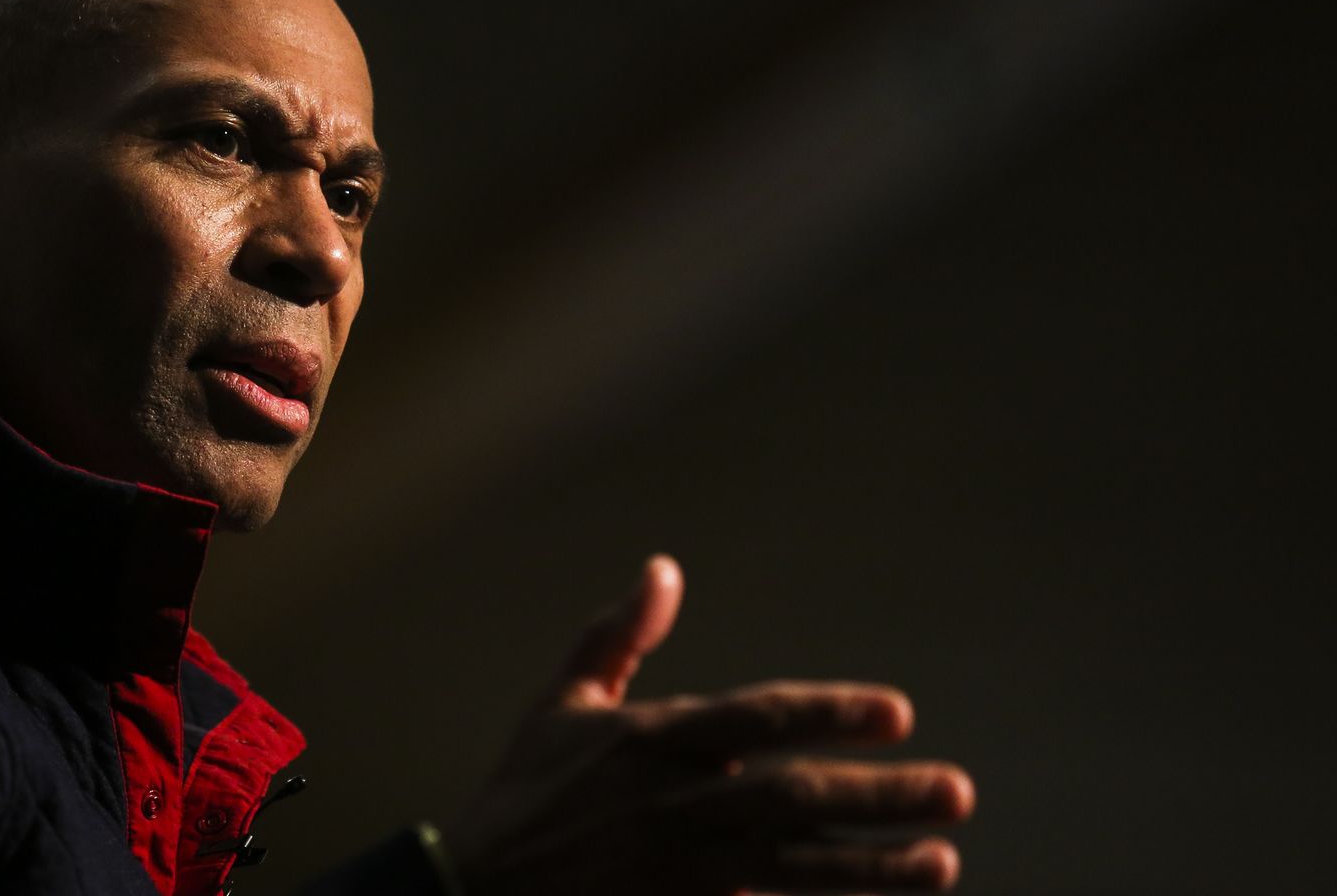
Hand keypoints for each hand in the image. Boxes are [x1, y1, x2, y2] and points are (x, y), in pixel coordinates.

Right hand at [441, 555, 973, 894]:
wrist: (474, 892)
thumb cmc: (525, 794)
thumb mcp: (563, 704)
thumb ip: (619, 636)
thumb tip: (665, 569)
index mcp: (653, 740)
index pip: (758, 718)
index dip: (830, 713)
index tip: (897, 712)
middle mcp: (676, 803)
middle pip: (794, 796)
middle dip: (878, 795)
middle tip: (956, 791)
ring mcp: (682, 871)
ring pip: (795, 867)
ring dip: (873, 866)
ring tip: (941, 862)